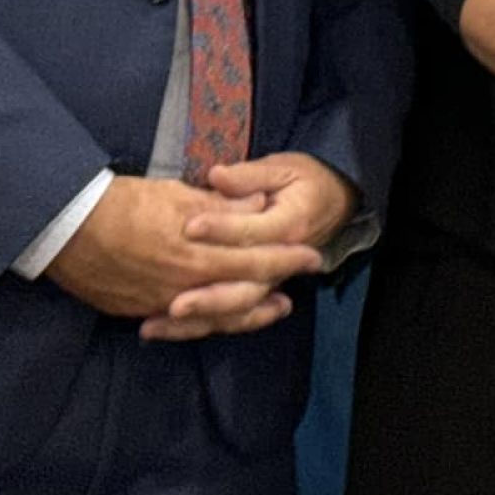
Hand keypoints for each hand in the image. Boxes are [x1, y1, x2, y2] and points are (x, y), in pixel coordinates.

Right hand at [45, 174, 324, 321]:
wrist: (65, 230)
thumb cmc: (122, 204)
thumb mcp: (177, 195)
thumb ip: (222, 206)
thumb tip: (258, 205)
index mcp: (200, 254)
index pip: (257, 260)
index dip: (288, 259)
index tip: (312, 255)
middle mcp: (187, 286)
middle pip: (243, 295)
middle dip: (274, 291)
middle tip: (297, 288)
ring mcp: (163, 304)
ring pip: (216, 317)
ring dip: (248, 314)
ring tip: (272, 309)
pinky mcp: (140, 312)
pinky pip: (183, 325)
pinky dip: (206, 323)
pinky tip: (217, 320)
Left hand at [140, 152, 358, 341]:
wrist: (336, 201)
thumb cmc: (305, 181)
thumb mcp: (282, 168)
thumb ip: (249, 176)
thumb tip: (217, 176)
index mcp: (288, 226)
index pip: (251, 232)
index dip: (221, 229)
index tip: (189, 227)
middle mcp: (280, 263)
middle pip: (245, 288)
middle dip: (209, 297)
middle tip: (175, 303)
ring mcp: (269, 280)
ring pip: (235, 310)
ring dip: (197, 320)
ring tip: (158, 323)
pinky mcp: (257, 289)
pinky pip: (230, 316)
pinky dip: (197, 324)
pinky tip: (160, 325)